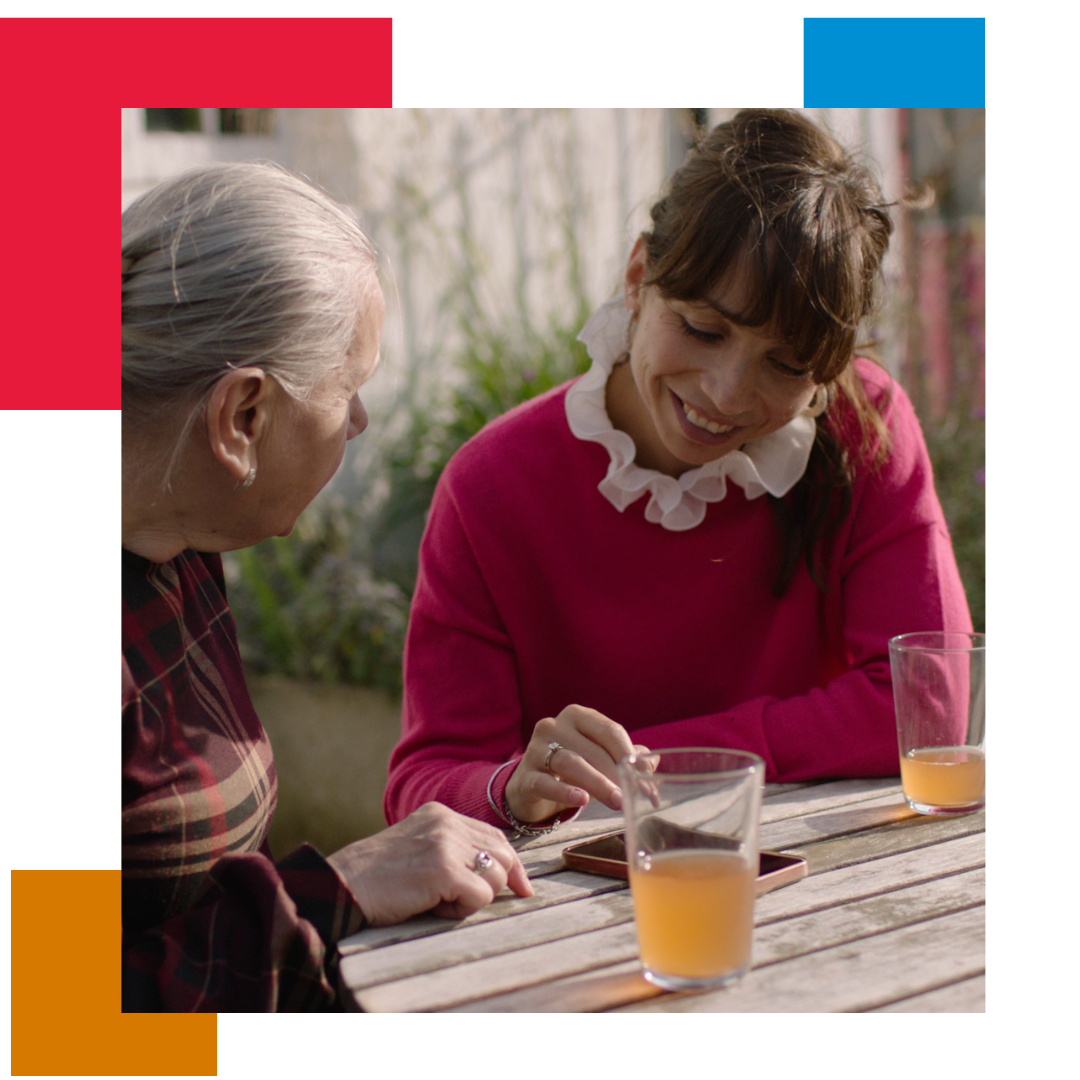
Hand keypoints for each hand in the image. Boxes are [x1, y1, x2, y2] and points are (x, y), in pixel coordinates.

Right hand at [327, 802, 532, 926]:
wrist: (341, 886)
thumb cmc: (375, 879)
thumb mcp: (417, 848)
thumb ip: (450, 850)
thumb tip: (494, 872)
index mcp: (440, 814)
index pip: (494, 836)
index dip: (511, 865)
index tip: (521, 888)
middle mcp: (447, 822)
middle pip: (504, 853)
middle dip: (503, 883)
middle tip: (480, 900)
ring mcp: (445, 843)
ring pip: (495, 877)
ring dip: (472, 899)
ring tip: (438, 901)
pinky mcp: (443, 869)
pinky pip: (479, 896)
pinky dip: (461, 910)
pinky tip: (433, 906)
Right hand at [503, 705, 649, 823]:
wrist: (532, 786)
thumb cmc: (573, 768)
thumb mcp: (599, 759)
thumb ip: (624, 758)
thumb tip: (651, 763)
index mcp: (576, 715)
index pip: (609, 731)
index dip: (630, 756)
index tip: (646, 779)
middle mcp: (554, 726)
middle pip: (592, 749)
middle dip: (617, 774)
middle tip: (634, 796)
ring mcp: (536, 749)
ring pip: (570, 763)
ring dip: (598, 783)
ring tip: (616, 801)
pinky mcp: (524, 775)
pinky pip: (545, 782)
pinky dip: (564, 791)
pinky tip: (581, 800)